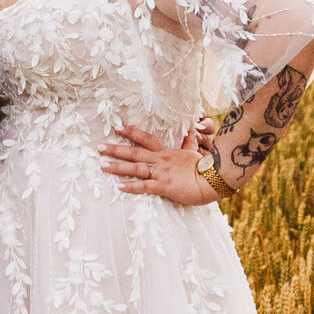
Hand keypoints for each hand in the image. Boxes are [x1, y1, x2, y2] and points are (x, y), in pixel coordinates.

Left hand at [99, 120, 219, 205]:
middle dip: (116, 149)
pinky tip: (119, 186)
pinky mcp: (164, 186)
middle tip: (99, 147)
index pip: (145, 138)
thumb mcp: (194, 151)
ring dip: (118, 167)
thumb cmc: (205, 166)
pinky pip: (144, 186)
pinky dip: (131, 186)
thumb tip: (191, 128)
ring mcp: (161, 173)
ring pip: (135, 168)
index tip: (117, 126)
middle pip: (134, 152)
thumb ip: (188, 141)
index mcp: (166, 152)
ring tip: (102, 165)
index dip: (131, 132)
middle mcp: (160, 160)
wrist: (215, 178)